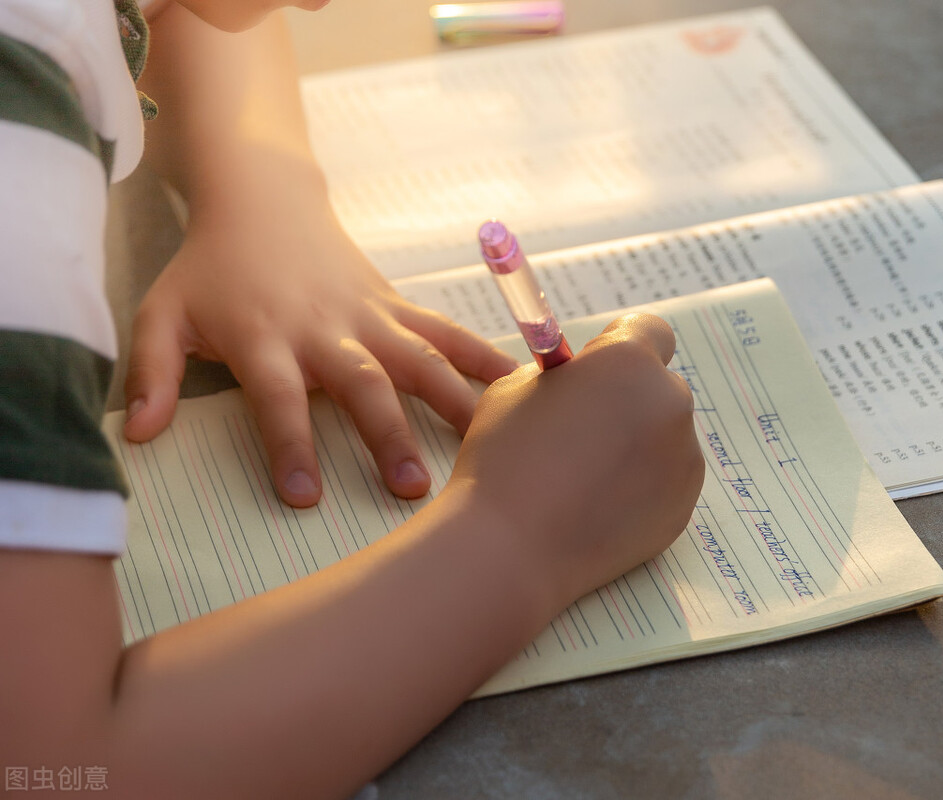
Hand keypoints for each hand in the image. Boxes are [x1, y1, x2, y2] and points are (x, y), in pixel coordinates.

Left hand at [123, 157, 518, 506]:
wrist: (262, 201)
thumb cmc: (210, 268)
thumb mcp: (163, 312)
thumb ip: (153, 373)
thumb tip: (139, 435)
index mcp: (264, 337)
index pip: (277, 399)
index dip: (291, 445)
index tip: (306, 496)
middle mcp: (323, 328)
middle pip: (361, 382)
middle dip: (387, 435)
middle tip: (413, 489)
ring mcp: (366, 313)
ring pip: (416, 356)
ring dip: (449, 399)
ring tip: (484, 440)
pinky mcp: (394, 303)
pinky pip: (443, 329)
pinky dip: (480, 353)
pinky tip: (516, 381)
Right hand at [446, 313, 705, 609]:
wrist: (509, 547)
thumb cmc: (504, 458)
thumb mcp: (514, 388)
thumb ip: (564, 374)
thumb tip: (583, 382)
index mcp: (629, 361)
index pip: (649, 331)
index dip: (618, 346)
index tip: (593, 371)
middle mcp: (670, 403)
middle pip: (659, 386)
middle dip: (628, 399)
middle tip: (582, 430)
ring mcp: (684, 459)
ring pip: (664, 437)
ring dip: (636, 444)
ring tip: (583, 477)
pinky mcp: (683, 506)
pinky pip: (666, 482)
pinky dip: (641, 487)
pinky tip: (596, 505)